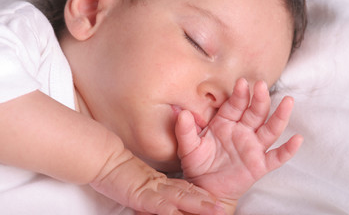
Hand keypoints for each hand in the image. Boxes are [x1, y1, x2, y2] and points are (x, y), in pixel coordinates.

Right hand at [90, 147, 224, 214]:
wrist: (103, 160)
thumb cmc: (116, 171)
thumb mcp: (137, 181)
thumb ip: (149, 187)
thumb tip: (158, 194)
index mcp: (158, 181)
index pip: (184, 189)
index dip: (200, 195)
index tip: (214, 200)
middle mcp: (159, 185)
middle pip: (187, 193)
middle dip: (206, 203)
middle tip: (223, 209)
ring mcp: (152, 189)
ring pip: (180, 198)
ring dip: (199, 205)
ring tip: (216, 210)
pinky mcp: (141, 194)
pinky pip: (159, 204)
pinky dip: (172, 211)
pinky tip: (181, 214)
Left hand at [175, 79, 302, 205]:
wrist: (204, 186)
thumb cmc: (197, 163)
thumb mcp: (188, 146)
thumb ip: (185, 130)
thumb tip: (181, 113)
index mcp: (226, 122)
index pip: (235, 105)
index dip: (239, 95)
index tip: (241, 83)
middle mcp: (242, 131)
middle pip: (255, 113)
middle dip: (259, 99)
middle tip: (261, 86)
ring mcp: (253, 147)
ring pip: (270, 130)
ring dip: (279, 116)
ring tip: (288, 101)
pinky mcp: (260, 164)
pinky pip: (276, 157)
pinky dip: (287, 149)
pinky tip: (297, 139)